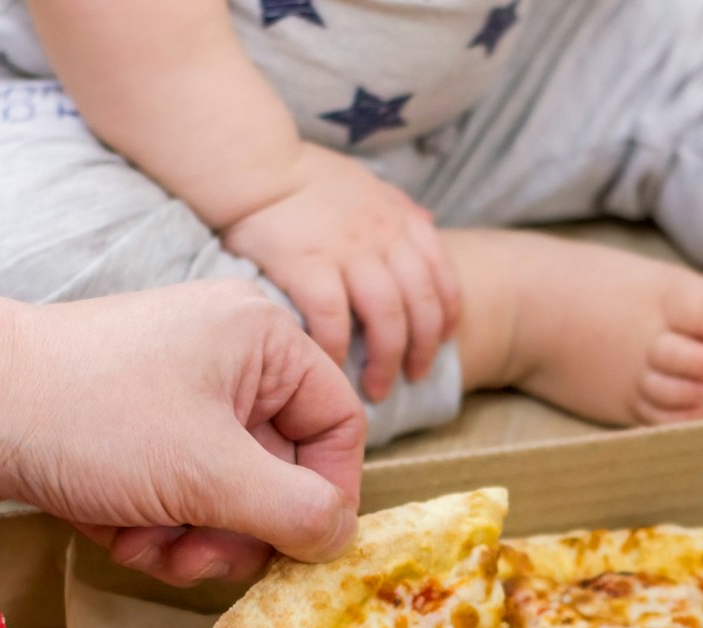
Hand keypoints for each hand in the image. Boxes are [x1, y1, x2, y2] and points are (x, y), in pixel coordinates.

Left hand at [0, 280, 366, 585]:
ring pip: (225, 497)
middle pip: (280, 472)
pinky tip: (110, 527)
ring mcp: (174, 398)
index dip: (329, 493)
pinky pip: (175, 498)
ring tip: (145, 541)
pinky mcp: (130, 432)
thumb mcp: (212, 474)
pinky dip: (150, 527)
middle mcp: (225, 360)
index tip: (300, 544)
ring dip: (191, 539)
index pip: (339, 423)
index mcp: (261, 340)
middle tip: (201, 552)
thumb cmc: (88, 418)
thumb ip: (296, 511)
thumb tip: (339, 537)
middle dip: (239, 527)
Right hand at [223, 145, 460, 401]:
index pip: (441, 272)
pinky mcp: (308, 266)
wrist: (254, 163)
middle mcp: (382, 236)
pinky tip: (333, 367)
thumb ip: (398, 205)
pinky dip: (337, 349)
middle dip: (423, 348)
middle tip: (414, 378)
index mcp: (398, 218)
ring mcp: (347, 252)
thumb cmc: (305, 175)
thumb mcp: (367, 181)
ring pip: (387, 317)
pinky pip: (334, 319)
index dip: (447, 312)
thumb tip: (428, 222)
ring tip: (376, 389)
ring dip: (386, 360)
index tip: (442, 340)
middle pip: (420, 304)